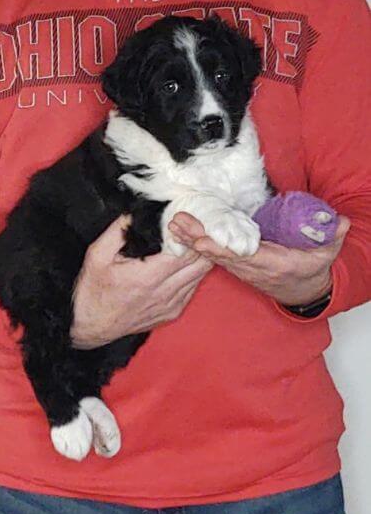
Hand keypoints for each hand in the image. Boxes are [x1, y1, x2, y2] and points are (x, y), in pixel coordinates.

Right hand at [70, 215, 213, 348]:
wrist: (91, 324)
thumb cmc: (93, 291)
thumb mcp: (97, 254)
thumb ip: (118, 230)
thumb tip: (136, 213)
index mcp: (148, 276)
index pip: (187, 249)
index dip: (188, 231)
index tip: (178, 220)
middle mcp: (165, 292)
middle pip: (201, 260)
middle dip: (198, 240)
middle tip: (188, 227)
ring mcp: (172, 304)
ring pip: (202, 274)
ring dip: (199, 255)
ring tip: (187, 241)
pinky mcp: (173, 311)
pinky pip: (194, 287)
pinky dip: (193, 271)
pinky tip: (182, 261)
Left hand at [168, 212, 350, 306]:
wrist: (302, 291)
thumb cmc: (312, 269)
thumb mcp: (326, 255)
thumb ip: (332, 237)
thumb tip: (339, 222)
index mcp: (272, 265)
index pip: (244, 257)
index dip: (223, 250)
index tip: (204, 242)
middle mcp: (252, 268)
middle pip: (221, 254)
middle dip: (199, 240)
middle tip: (178, 225)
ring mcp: (242, 268)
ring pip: (214, 254)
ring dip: (193, 240)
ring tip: (174, 225)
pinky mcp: (237, 265)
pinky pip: (215, 255)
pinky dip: (197, 244)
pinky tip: (182, 233)